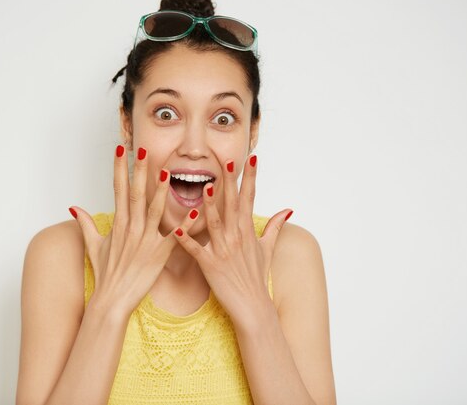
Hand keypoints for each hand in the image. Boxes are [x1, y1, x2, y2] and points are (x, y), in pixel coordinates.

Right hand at [69, 145, 197, 315]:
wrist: (112, 300)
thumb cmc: (105, 274)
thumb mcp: (93, 245)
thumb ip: (86, 223)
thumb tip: (74, 207)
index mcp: (118, 223)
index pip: (118, 189)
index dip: (119, 168)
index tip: (119, 148)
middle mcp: (131, 229)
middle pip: (135, 194)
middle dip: (139, 171)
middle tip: (143, 150)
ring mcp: (145, 241)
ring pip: (154, 211)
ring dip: (161, 191)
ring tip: (167, 172)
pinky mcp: (159, 255)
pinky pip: (174, 236)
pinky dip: (185, 224)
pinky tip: (196, 210)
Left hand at [173, 154, 291, 325]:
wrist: (253, 308)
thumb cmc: (257, 277)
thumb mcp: (268, 249)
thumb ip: (275, 226)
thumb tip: (287, 209)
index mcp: (247, 231)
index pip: (250, 198)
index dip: (250, 178)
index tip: (251, 158)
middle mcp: (237, 237)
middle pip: (233, 205)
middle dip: (231, 183)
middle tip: (228, 161)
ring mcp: (224, 251)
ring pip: (216, 223)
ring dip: (211, 206)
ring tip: (207, 187)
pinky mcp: (211, 266)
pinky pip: (196, 251)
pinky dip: (187, 241)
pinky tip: (178, 230)